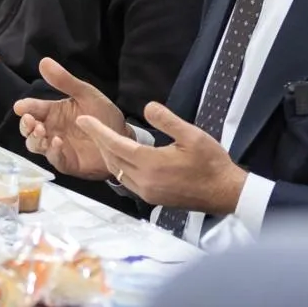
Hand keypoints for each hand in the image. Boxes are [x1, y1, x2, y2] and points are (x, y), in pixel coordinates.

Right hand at [13, 58, 125, 180]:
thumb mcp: (86, 94)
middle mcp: (51, 129)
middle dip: (25, 125)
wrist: (123, 136)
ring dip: (34, 139)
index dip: (25, 107)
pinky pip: (54, 158)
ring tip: (41, 131)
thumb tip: (43, 61)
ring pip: (35, 145)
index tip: (20, 107)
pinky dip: (52, 151)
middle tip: (30, 121)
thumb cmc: (103, 114)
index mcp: (53, 112)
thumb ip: (65, 81)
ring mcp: (57, 146)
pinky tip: (57, 142)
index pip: (33, 109)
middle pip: (28, 129)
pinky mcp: (66, 161)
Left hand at [77, 101, 247, 213]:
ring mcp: (147, 193)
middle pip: (112, 159)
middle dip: (98, 142)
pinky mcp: (153, 199)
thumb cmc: (211, 162)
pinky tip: (122, 158)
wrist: (225, 192)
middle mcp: (144, 181)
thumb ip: (167, 120)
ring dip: (108, 155)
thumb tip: (147, 107)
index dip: (97, 130)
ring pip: (118, 172)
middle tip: (88, 126)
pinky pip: (128, 181)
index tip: (82, 119)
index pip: (115, 144)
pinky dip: (120, 167)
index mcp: (151, 163)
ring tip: (102, 139)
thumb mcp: (192, 135)